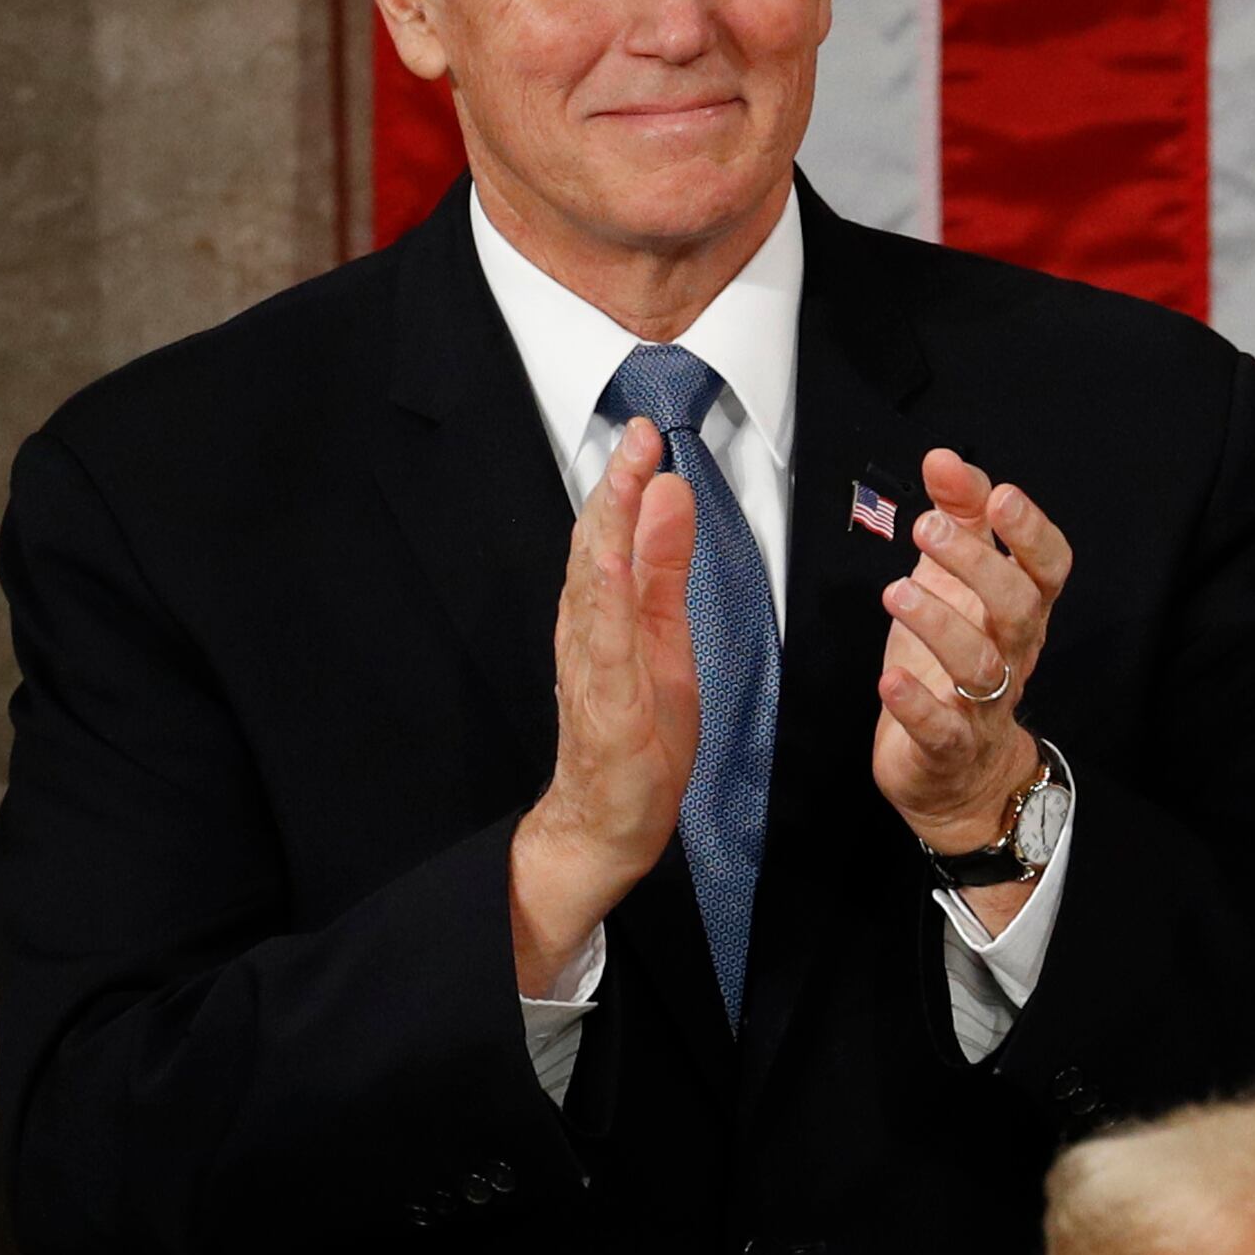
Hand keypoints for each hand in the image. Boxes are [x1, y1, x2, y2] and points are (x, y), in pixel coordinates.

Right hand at [511, 419, 701, 994]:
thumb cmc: (637, 732)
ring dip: (607, 529)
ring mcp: (591, 669)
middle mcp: (587, 633)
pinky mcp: (605, 708)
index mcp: (605, 614)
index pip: (611, 536)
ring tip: (626, 475)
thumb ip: (664, 570)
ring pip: (593, 587)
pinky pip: (602, 648)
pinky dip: (605, 604)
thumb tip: (667, 497)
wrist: (608, 821)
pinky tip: (612, 566)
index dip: (625, 484)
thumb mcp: (665, 638)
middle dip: (614, 488)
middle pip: (595, 549)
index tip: (645, 434)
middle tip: (637, 433)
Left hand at [873, 447, 1073, 865]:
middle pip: (1019, 608)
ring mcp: (982, 703)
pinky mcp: (948, 746)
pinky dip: (917, 706)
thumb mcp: (954, 584)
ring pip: (980, 665)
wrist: (957, 774)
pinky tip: (890, 681)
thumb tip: (945, 459)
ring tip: (897, 592)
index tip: (998, 494)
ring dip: (942, 625)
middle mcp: (1011, 654)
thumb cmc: (953, 662)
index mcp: (1019, 611)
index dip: (1030, 531)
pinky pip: (942, 729)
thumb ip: (957, 520)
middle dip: (980, 566)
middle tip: (930, 530)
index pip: (1048, 568)